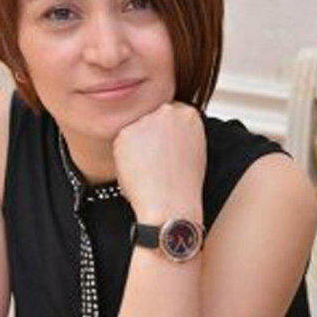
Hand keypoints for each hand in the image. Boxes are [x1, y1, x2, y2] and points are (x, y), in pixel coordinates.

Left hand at [112, 101, 206, 223]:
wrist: (169, 204)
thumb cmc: (182, 185)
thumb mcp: (194, 150)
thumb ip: (182, 132)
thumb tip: (168, 129)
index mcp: (188, 115)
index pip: (170, 114)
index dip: (164, 133)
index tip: (164, 148)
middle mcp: (167, 112)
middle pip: (151, 118)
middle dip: (150, 135)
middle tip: (154, 160)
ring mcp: (146, 120)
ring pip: (135, 130)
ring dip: (136, 145)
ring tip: (147, 169)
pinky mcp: (126, 132)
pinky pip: (121, 142)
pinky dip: (124, 155)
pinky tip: (136, 170)